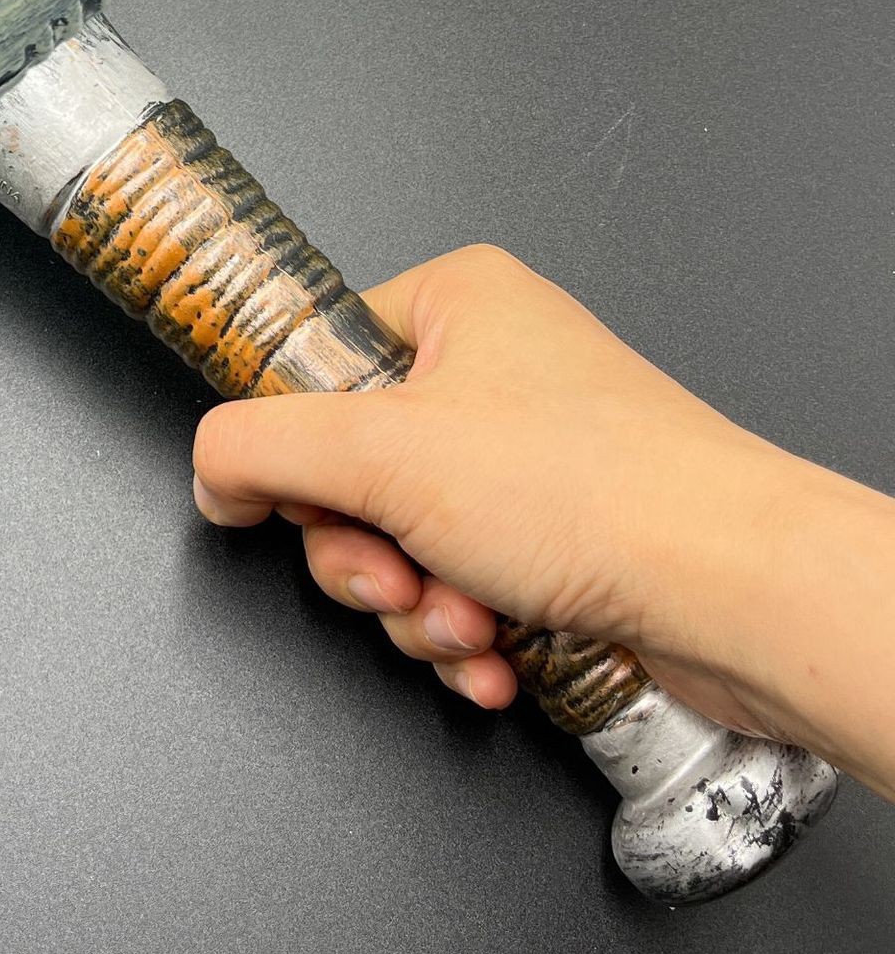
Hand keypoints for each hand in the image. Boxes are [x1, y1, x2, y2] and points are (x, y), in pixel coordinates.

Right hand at [191, 244, 894, 795]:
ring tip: (469, 618)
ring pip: (404, 544)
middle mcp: (496, 371)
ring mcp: (530, 460)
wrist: (741, 594)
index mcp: (457, 302)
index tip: (311, 500)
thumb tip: (213, 466)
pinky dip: (467, 632)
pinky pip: (462, 588)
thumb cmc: (602, 490)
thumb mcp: (378, 450)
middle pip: (351, 472)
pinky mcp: (561, 539)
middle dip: (367, 555)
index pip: (316, 367)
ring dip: (418, 607)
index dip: (298, 452)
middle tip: (400, 573)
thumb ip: (257, 446)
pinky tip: (497, 651)